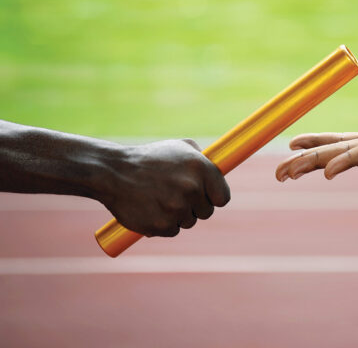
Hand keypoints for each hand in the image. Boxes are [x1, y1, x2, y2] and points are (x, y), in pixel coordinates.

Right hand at [98, 139, 229, 236]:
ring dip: (178, 215)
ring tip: (159, 198)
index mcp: (201, 168)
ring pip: (188, 222)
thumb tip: (218, 169)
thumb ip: (201, 158)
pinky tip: (151, 209)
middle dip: (195, 207)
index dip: (214, 198)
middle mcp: (192, 189)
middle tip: (176, 195)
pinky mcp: (162, 226)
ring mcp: (177, 209)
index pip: (223, 197)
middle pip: (207, 212)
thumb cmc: (148, 159)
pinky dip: (163, 224)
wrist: (112, 172)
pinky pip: (172, 231)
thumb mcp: (178, 147)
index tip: (207, 197)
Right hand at [276, 46, 357, 180]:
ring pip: (343, 157)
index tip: (292, 145)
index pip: (343, 141)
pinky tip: (326, 171)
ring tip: (286, 174)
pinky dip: (346, 161)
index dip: (317, 144)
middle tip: (278, 174)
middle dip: (304, 165)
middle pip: (335, 155)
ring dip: (313, 166)